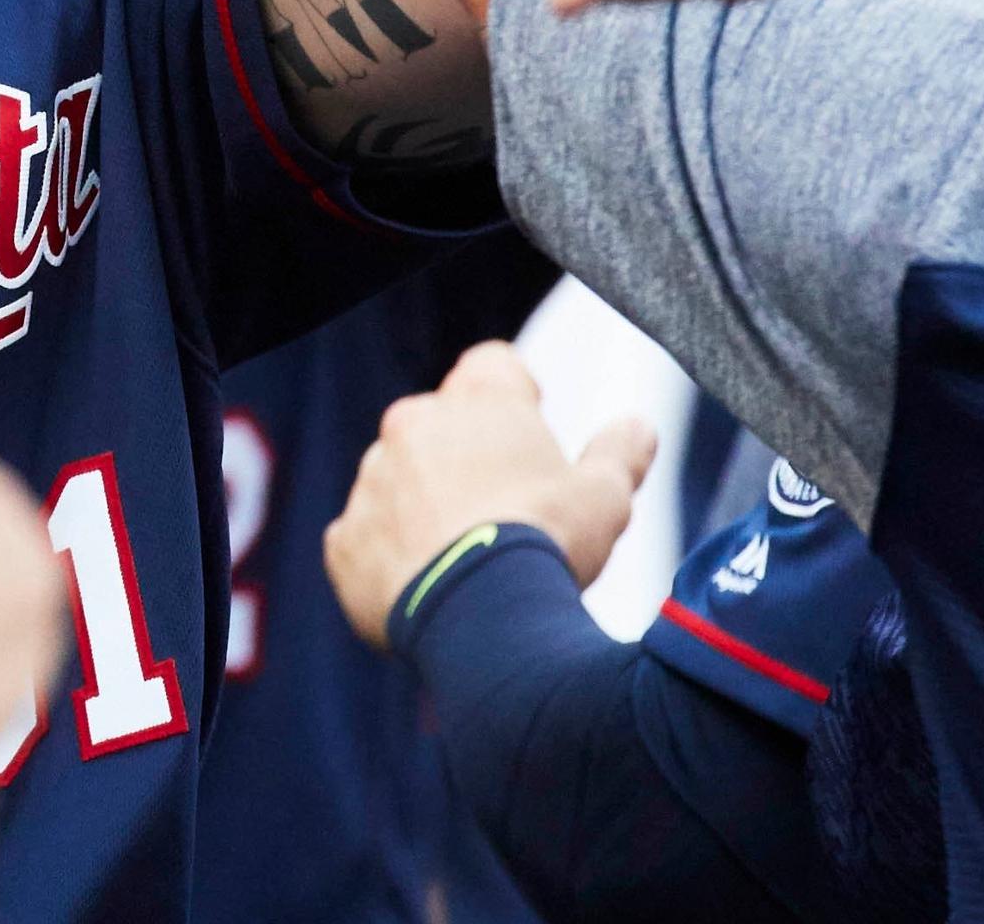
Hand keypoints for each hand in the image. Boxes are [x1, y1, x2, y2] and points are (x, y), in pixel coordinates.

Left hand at [323, 342, 655, 645]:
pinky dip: (391, 559)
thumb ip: (620, 453)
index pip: (495, 367)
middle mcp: (414, 423)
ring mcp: (372, 479)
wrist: (481, 617)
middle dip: (467, 459)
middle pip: (441, 427)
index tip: (532, 428)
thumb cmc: (549, 544)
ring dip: (424, 506)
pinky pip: (365, 540)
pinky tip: (429, 591)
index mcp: (480, 400)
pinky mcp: (344, 539)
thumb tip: (639, 426)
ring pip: (398, 480)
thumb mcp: (606, 497)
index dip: (517, 395)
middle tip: (506, 513)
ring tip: (468, 560)